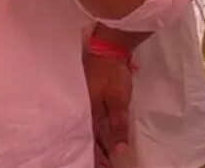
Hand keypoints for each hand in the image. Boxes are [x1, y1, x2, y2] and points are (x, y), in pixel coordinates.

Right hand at [84, 50, 132, 164]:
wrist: (107, 47)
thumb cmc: (112, 75)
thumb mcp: (119, 102)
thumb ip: (118, 125)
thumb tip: (120, 150)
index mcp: (89, 111)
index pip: (93, 139)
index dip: (99, 154)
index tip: (105, 165)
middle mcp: (84, 106)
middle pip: (89, 133)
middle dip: (96, 149)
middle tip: (105, 163)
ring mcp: (84, 97)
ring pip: (89, 123)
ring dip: (96, 138)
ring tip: (103, 150)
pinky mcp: (88, 90)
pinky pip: (89, 113)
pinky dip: (94, 124)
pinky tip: (97, 127)